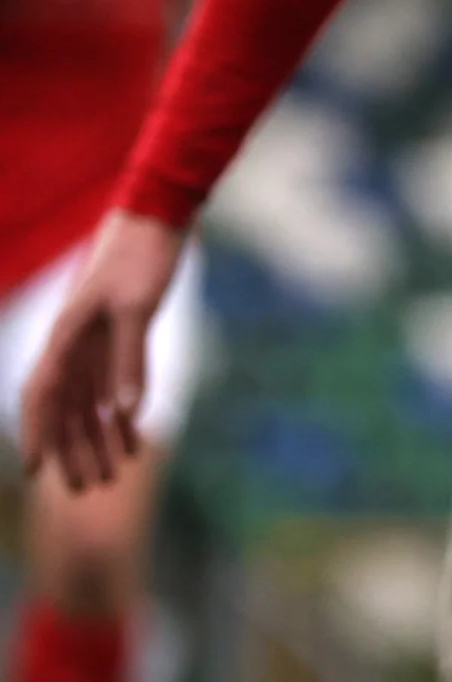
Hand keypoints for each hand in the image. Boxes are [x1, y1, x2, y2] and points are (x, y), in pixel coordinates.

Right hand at [21, 212, 182, 490]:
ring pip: (90, 404)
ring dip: (99, 439)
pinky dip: (123, 415)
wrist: (160, 216)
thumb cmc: (141, 256)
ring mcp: (96, 343)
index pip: (41, 396)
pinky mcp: (120, 338)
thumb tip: (126, 414)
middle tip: (87, 491)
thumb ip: (130, 359)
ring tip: (112, 476)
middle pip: (67, 410)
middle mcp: (74, 345)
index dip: (38, 433)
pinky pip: (115, 387)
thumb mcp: (138, 307)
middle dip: (74, 450)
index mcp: (65, 336)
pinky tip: (134, 440)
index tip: (37, 472)